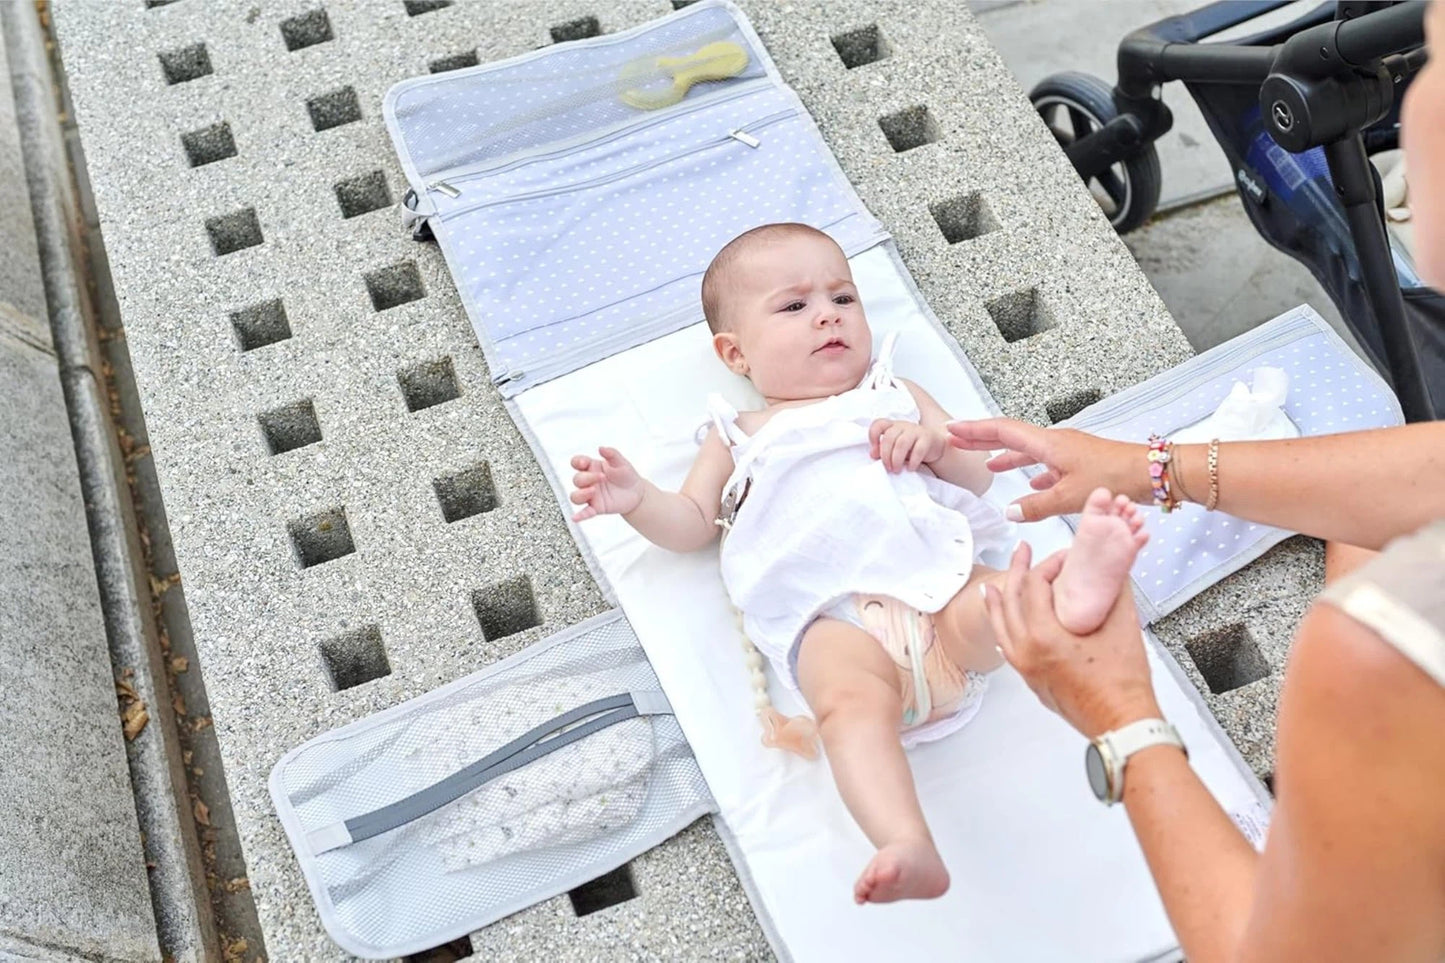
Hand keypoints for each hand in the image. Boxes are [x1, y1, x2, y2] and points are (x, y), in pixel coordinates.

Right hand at [569, 447, 644, 520]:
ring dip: (581, 493)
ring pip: (575, 496)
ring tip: (594, 491)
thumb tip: (601, 448)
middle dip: (587, 478)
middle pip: (577, 479)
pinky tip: (576, 518)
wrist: (637, 492)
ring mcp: (591, 495)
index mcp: (592, 468)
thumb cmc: (627, 475)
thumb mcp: (622, 462)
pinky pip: (584, 512)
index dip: (577, 462)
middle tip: (602, 477)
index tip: (584, 463)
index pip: (576, 463)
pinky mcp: (596, 507)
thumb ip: (612, 454)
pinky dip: (579, 515)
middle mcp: (589, 481)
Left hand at [869, 419, 945, 472]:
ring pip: (902, 443)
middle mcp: (903, 426)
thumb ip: (884, 449)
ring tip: (897, 470)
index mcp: (893, 426)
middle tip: (888, 467)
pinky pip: (918, 449)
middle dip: (886, 455)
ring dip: (897, 459)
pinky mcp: (927, 438)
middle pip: (889, 437)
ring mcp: (916, 431)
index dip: (873, 437)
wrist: (935, 445)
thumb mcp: (895, 447)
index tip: (874, 453)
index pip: (879, 424)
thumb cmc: (911, 447)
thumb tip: (873, 455)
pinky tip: (910, 468)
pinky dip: (913, 461)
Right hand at [947, 419, 1142, 520]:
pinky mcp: (1078, 463)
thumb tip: (1009, 511)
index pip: (1002, 431)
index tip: (952, 428)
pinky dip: (1031, 471)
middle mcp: (1055, 443)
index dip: (975, 430)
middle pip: (1011, 436)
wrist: (1151, 472)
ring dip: (1006, 456)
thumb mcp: (1070, 496)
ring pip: (1028, 451)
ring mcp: (1067, 452)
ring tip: (986, 462)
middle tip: (957, 438)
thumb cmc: (1115, 477)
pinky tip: (1030, 485)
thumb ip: (1036, 506)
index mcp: (1048, 444)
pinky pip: (1046, 464)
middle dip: (982, 438)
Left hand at [983, 542, 1159, 738]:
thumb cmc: (1123, 685)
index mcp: (1044, 637)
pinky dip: (1005, 629)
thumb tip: (1114, 567)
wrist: (1123, 724)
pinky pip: (1009, 648)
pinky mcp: (1032, 680)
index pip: (1034, 586)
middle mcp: (1027, 652)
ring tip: (994, 586)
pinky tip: (1006, 624)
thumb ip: (1115, 591)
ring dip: (999, 602)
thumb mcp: (1123, 627)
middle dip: (1016, 571)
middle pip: (1010, 601)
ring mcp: (1026, 668)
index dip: (1048, 564)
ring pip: (1002, 627)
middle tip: (1021, 551)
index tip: (1063, 556)